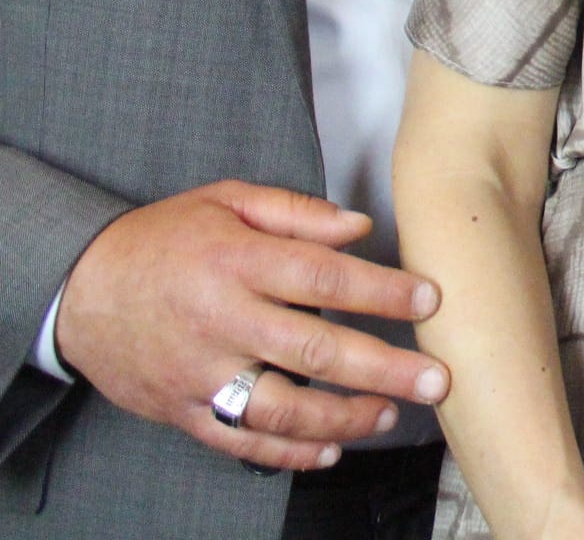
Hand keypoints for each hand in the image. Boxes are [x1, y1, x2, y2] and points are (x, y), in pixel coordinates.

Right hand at [54, 180, 451, 471]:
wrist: (77, 288)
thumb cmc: (161, 240)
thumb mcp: (226, 201)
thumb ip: (297, 212)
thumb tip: (360, 226)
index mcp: (236, 261)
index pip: (323, 277)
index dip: (382, 291)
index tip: (430, 300)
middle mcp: (220, 320)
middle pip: (314, 349)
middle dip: (384, 368)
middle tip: (436, 380)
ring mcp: (199, 371)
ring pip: (280, 406)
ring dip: (342, 418)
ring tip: (389, 415)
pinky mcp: (181, 409)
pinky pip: (239, 439)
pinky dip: (287, 451)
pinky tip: (328, 449)